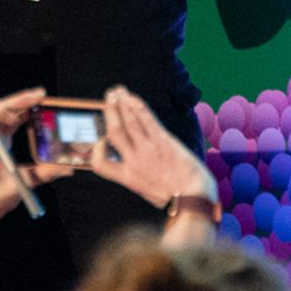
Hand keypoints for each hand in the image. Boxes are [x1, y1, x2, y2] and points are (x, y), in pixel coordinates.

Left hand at [0, 90, 65, 231]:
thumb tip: (66, 168)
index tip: (23, 104)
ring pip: (4, 114)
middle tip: (40, 95)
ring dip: (22, 106)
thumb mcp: (18, 187)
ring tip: (41, 101)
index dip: (2, 106)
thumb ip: (42, 176)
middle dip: (19, 101)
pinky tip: (35, 115)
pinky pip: (9, 122)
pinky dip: (22, 116)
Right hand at [86, 85, 213, 210]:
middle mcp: (134, 161)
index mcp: (128, 178)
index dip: (97, 150)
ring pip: (128, 121)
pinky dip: (137, 107)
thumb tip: (133, 169)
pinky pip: (146, 120)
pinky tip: (133, 98)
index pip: (100, 164)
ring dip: (121, 103)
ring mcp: (147, 149)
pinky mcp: (163, 141)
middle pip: (114, 132)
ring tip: (117, 91)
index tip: (102, 141)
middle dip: (109, 112)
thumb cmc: (174, 198)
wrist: (193, 198)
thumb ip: (138, 178)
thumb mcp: (148, 193)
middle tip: (107, 98)